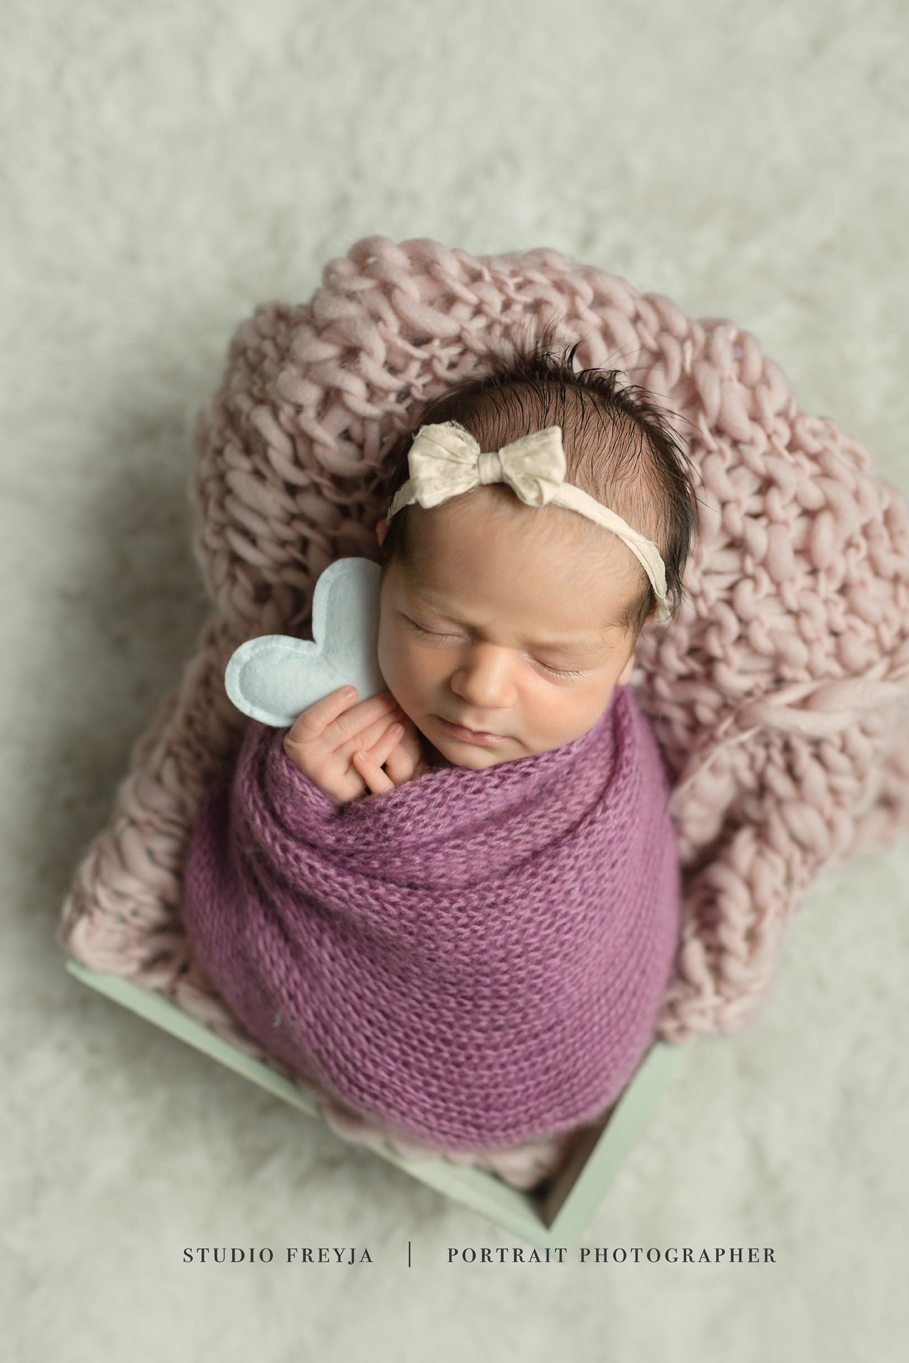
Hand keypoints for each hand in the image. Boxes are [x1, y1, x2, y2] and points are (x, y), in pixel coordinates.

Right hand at [283, 687, 422, 803]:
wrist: (321, 780)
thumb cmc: (323, 740)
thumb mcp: (318, 727)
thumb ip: (331, 712)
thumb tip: (357, 687)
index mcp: (296, 742)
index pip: (314, 720)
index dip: (333, 704)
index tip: (354, 690)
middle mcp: (310, 761)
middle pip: (345, 728)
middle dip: (372, 709)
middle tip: (390, 695)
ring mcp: (329, 777)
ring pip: (361, 741)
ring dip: (383, 721)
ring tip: (397, 707)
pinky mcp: (348, 788)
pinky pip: (371, 760)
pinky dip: (387, 743)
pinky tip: (398, 729)